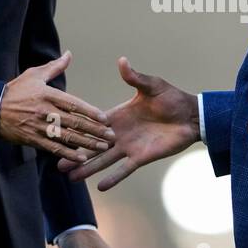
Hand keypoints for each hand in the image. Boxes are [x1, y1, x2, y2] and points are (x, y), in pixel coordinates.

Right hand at [0, 51, 114, 163]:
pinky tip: (82, 158)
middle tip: (111, 136)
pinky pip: (54, 148)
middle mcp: (46, 111)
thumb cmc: (15, 90)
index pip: (74, 104)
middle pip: (75, 122)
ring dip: (87, 143)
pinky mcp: (33, 139)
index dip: (91, 112)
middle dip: (95, 130)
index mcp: (48, 94)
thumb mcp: (34, 75)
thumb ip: (54, 67)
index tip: (105, 119)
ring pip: (68, 137)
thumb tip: (69, 54)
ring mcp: (39, 127)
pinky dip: (69, 153)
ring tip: (103, 147)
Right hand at [58, 56, 198, 190]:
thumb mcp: (151, 86)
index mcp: (118, 115)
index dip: (77, 129)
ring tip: (70, 177)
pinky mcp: (141, 158)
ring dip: (88, 168)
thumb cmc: (172, 98)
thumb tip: (122, 61)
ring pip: (103, 160)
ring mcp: (129, 147)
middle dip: (75, 153)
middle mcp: (119, 133)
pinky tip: (100, 187)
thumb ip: (134, 78)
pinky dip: (113, 178)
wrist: (191, 116)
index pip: (93, 123)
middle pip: (92, 145)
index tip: (59, 132)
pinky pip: (124, 170)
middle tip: (57, 163)